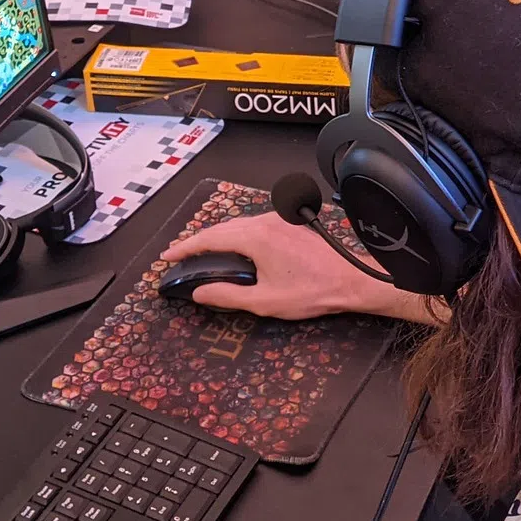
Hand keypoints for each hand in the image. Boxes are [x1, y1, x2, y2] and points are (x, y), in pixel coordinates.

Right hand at [160, 210, 430, 322]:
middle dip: (199, 241)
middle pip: (223, 228)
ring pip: (239, 224)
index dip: (186, 247)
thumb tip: (200, 292)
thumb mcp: (264, 301)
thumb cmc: (312, 292)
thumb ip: (227, 295)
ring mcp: (280, 219)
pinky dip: (237, 234)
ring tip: (202, 253)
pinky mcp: (291, 223)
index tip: (168, 255)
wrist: (352, 280)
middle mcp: (266, 221)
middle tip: (180, 255)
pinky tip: (235, 248)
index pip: (211, 238)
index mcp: (256, 237)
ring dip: (219, 237)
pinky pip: (255, 225)